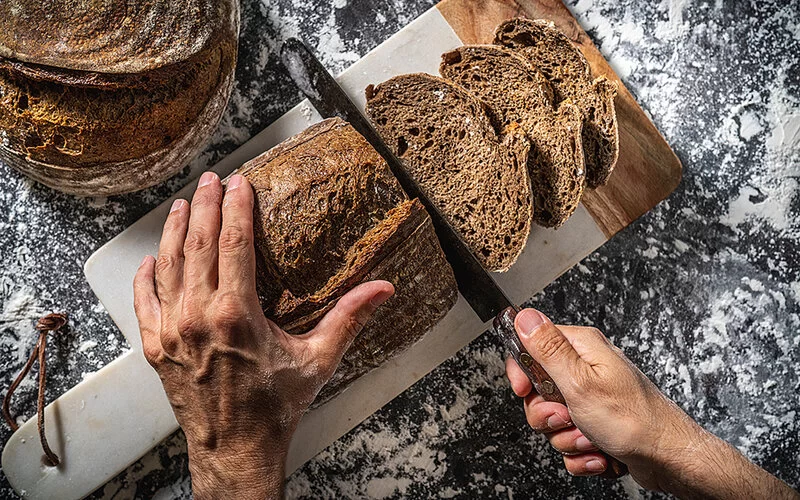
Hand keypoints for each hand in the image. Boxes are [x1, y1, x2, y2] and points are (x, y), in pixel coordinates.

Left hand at [133, 171, 393, 499]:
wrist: (236, 450)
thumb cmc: (275, 408)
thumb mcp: (319, 360)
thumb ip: (350, 318)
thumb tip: (384, 289)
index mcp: (236, 314)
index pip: (231, 243)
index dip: (235, 208)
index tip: (239, 183)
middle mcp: (197, 317)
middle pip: (196, 244)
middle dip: (203, 205)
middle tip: (211, 180)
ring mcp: (171, 331)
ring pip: (168, 265)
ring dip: (173, 230)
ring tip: (180, 204)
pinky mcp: (156, 347)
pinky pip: (144, 301)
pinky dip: (147, 275)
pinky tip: (152, 257)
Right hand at [506, 308, 798, 498]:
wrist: (669, 459)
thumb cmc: (634, 419)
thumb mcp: (580, 381)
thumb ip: (548, 349)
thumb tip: (523, 315)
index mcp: (582, 349)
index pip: (532, 347)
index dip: (522, 371)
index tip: (523, 390)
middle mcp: (587, 369)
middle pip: (538, 391)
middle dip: (548, 415)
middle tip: (567, 417)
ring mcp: (593, 398)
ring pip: (554, 420)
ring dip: (568, 438)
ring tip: (592, 439)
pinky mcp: (597, 423)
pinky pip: (571, 441)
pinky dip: (582, 454)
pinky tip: (600, 454)